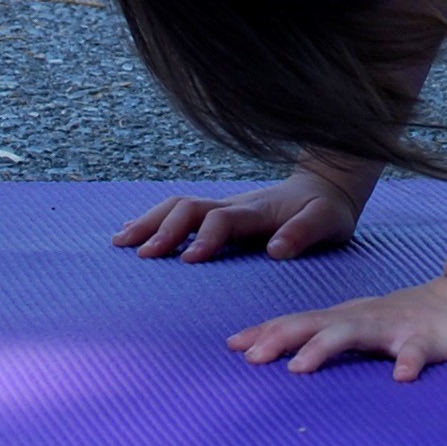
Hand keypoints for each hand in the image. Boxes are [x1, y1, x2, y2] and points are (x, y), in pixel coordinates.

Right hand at [116, 170, 361, 262]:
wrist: (327, 185)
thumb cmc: (326, 212)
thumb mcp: (326, 223)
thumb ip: (303, 234)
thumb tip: (275, 250)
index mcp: (257, 212)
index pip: (222, 220)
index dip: (205, 238)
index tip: (188, 260)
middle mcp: (234, 205)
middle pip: (188, 207)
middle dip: (162, 228)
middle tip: (139, 254)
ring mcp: (224, 206)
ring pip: (178, 206)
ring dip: (149, 221)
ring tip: (120, 241)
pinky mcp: (219, 212)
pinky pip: (180, 211)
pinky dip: (154, 220)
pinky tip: (133, 234)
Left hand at [229, 272, 446, 381]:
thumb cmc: (411, 319)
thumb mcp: (365, 326)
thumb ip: (331, 336)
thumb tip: (286, 354)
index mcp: (349, 316)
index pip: (300, 321)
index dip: (267, 331)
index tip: (232, 345)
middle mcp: (366, 317)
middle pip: (316, 323)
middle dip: (281, 337)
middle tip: (250, 356)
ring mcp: (396, 326)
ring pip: (357, 333)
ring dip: (325, 348)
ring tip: (300, 367)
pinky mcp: (429, 339)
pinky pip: (417, 352)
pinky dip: (408, 361)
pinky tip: (401, 376)